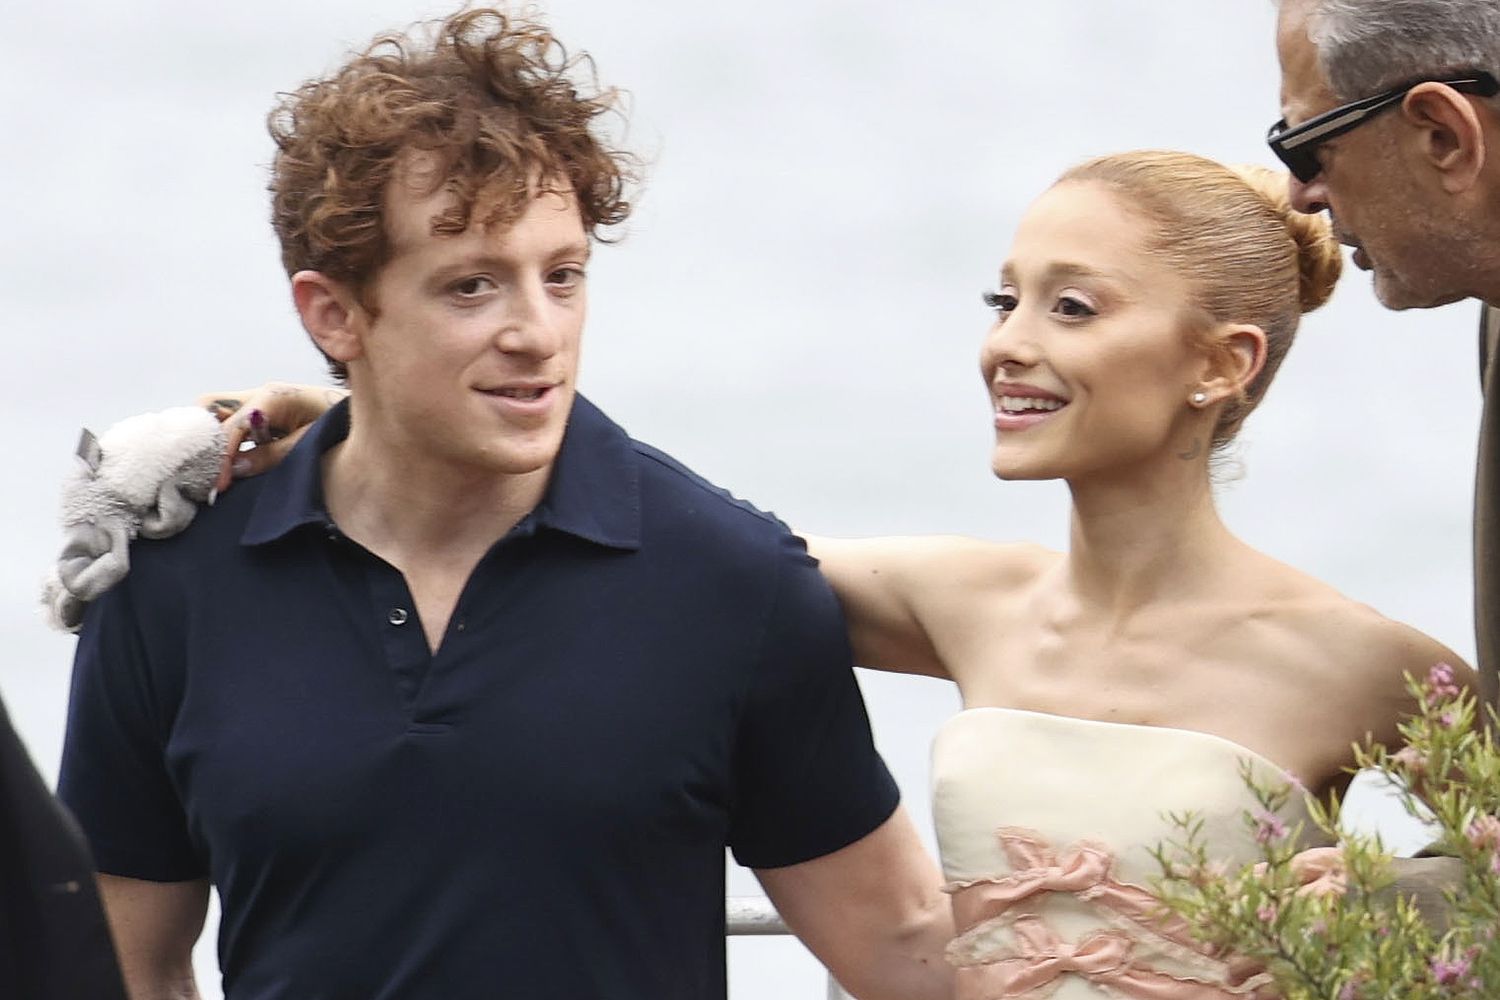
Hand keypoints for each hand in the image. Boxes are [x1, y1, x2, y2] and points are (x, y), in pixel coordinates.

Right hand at [199, 383, 345, 490]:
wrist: (365, 410)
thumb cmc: (341, 422)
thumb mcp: (312, 442)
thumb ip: (275, 454)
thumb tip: (237, 468)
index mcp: (274, 397)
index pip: (233, 424)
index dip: (222, 456)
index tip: (218, 484)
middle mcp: (260, 394)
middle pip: (211, 406)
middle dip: (203, 439)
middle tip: (207, 474)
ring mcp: (258, 401)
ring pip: (216, 412)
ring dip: (211, 439)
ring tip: (212, 472)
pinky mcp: (262, 412)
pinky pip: (230, 421)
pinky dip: (222, 439)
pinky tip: (226, 464)